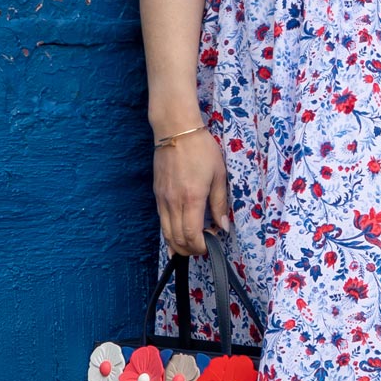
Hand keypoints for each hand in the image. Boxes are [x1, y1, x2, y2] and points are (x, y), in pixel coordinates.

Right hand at [155, 128, 231, 256]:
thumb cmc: (201, 149)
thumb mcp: (219, 175)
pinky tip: (176, 239)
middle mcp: (173, 202)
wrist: (176, 130)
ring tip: (192, 246)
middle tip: (204, 247)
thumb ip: (220, 203)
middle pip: (177, 239)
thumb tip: (223, 226)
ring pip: (166, 233)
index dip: (201, 246)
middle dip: (190, 250)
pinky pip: (161, 222)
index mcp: (192, 198)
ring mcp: (162, 199)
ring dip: (178, 246)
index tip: (211, 243)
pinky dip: (169, 235)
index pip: (192, 235)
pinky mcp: (157, 195)